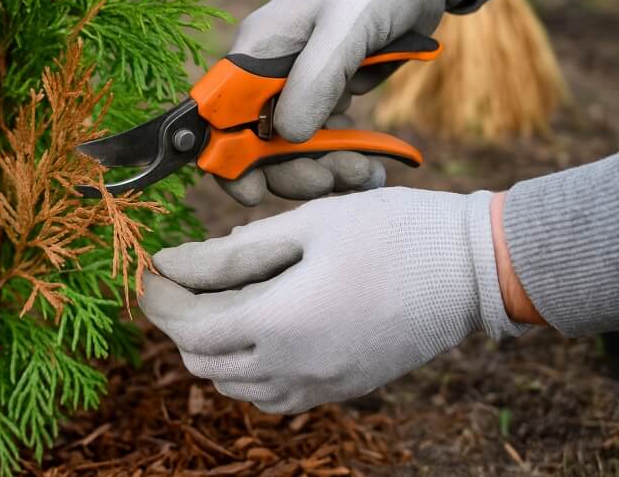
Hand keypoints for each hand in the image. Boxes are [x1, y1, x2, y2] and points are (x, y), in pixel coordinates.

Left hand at [139, 187, 527, 413]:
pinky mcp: (342, 389)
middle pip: (206, 361)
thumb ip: (232, 252)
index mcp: (283, 323)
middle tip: (181, 279)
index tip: (148, 272)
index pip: (190, 329)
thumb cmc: (391, 231)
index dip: (159, 303)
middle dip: (179, 322)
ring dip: (210, 347)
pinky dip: (245, 370)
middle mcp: (297, 368)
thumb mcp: (305, 225)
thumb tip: (172, 263)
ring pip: (234, 385)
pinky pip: (271, 396)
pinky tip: (255, 329)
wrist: (473, 267)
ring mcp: (322, 386)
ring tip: (216, 298)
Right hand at [219, 0, 475, 205]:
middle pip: (258, 143)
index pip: (219, 115)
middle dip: (292, 169)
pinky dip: (346, 157)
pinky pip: (326, 138)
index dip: (227, 159)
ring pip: (295, 148)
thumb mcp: (347, 26)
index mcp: (257, 50)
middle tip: (334, 178)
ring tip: (365, 171)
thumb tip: (287, 136)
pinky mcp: (329, 91)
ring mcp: (300, 83)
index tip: (254, 194)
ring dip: (326, 167)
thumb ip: (315, 80)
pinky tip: (373, 164)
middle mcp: (270, 71)